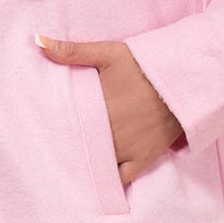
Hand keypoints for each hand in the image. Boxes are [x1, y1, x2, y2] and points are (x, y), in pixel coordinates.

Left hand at [35, 34, 185, 184]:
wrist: (184, 79)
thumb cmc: (144, 65)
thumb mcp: (108, 53)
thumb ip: (73, 51)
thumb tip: (39, 41)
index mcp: (96, 110)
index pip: (64, 127)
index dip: (52, 131)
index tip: (40, 132)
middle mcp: (109, 135)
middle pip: (79, 149)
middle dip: (66, 149)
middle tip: (50, 150)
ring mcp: (126, 150)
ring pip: (96, 166)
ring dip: (85, 165)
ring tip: (70, 165)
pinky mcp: (143, 159)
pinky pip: (121, 179)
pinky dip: (108, 182)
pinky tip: (96, 182)